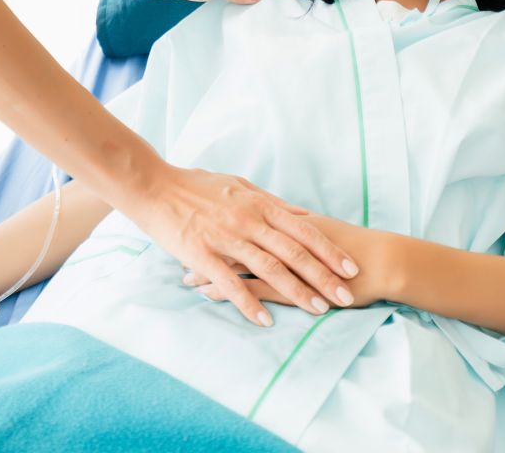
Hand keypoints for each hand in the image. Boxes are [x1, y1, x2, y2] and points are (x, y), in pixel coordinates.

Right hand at [125, 164, 359, 326]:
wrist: (153, 185)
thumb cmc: (197, 185)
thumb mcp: (240, 185)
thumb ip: (273, 202)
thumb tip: (305, 215)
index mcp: (259, 204)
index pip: (303, 230)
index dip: (329, 251)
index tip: (351, 269)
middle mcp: (247, 220)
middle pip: (293, 251)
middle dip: (323, 276)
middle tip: (345, 297)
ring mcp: (225, 237)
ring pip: (269, 267)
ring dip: (296, 291)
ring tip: (318, 310)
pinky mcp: (201, 253)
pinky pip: (230, 282)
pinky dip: (249, 302)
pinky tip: (265, 320)